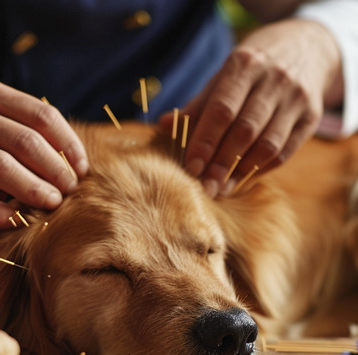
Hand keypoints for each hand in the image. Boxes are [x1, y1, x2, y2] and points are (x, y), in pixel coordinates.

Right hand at [0, 74, 88, 226]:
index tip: (81, 168)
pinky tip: (13, 220)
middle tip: (69, 191)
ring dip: (33, 190)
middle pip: (27, 142)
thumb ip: (13, 117)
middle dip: (57, 171)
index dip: (69, 144)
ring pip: (0, 168)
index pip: (42, 116)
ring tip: (52, 204)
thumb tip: (62, 153)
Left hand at [160, 19, 342, 196]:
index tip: (191, 168)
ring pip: (267, 145)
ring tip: (221, 188)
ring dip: (242, 172)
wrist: (304, 47)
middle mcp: (274, 80)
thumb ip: (197, 105)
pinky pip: (285, 151)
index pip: (222, 111)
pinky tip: (242, 180)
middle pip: (245, 131)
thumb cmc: (251, 70)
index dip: (205, 142)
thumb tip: (162, 126)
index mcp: (244, 66)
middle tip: (205, 187)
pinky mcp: (312, 116)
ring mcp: (297, 98)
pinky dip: (261, 169)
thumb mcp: (224, 77)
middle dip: (222, 163)